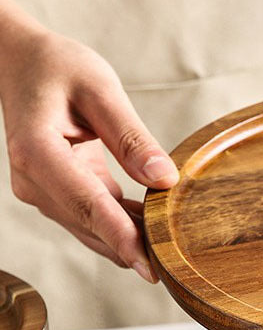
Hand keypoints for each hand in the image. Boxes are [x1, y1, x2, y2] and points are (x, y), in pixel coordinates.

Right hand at [0, 30, 178, 280]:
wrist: (19, 61)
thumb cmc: (57, 67)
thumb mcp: (100, 89)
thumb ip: (132, 137)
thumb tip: (164, 178)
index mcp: (38, 152)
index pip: (88, 205)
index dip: (122, 238)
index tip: (149, 266)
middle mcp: (33, 180)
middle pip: (91, 225)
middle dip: (133, 248)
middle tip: (176, 267)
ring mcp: (41, 191)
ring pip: (92, 229)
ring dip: (130, 241)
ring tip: (172, 252)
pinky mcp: (55, 193)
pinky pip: (93, 218)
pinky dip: (122, 226)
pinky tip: (154, 228)